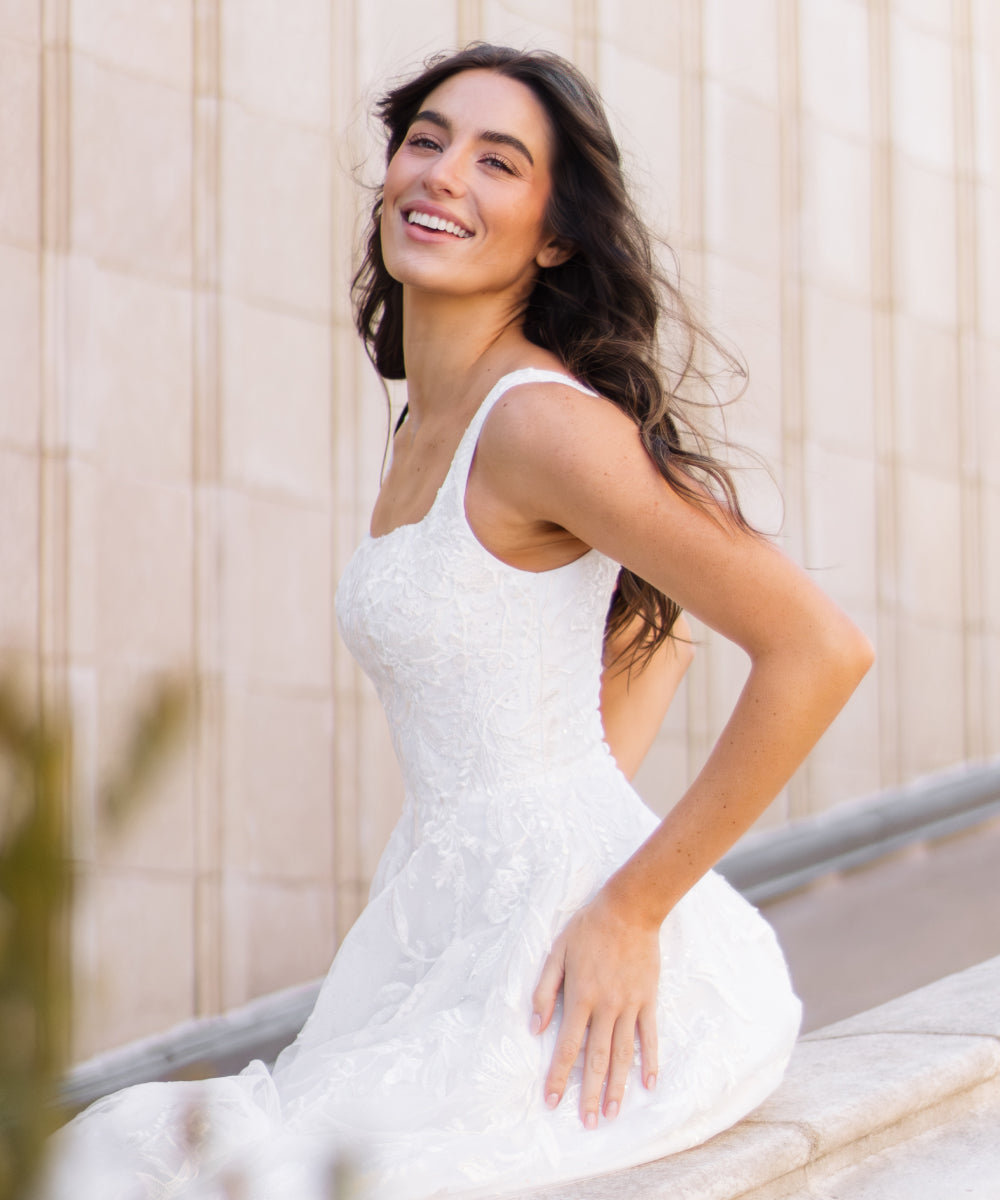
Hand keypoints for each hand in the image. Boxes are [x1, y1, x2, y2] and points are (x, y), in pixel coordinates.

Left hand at [530, 886, 660, 1127]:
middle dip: (590, 1094)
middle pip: (596, 1059)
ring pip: (623, 1054)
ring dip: (618, 1087)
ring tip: (613, 1114)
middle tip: (587, 1123)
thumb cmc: (588, 927)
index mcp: (579, 996)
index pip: (566, 1046)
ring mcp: (630, 1005)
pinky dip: (650, 1061)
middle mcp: (605, 1007)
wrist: (629, 908)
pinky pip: (650, 1036)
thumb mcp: (557, 952)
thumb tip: (535, 1026)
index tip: (552, 1101)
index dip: (559, 1076)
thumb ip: (545, 990)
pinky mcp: (648, 1000)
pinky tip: (649, 1084)